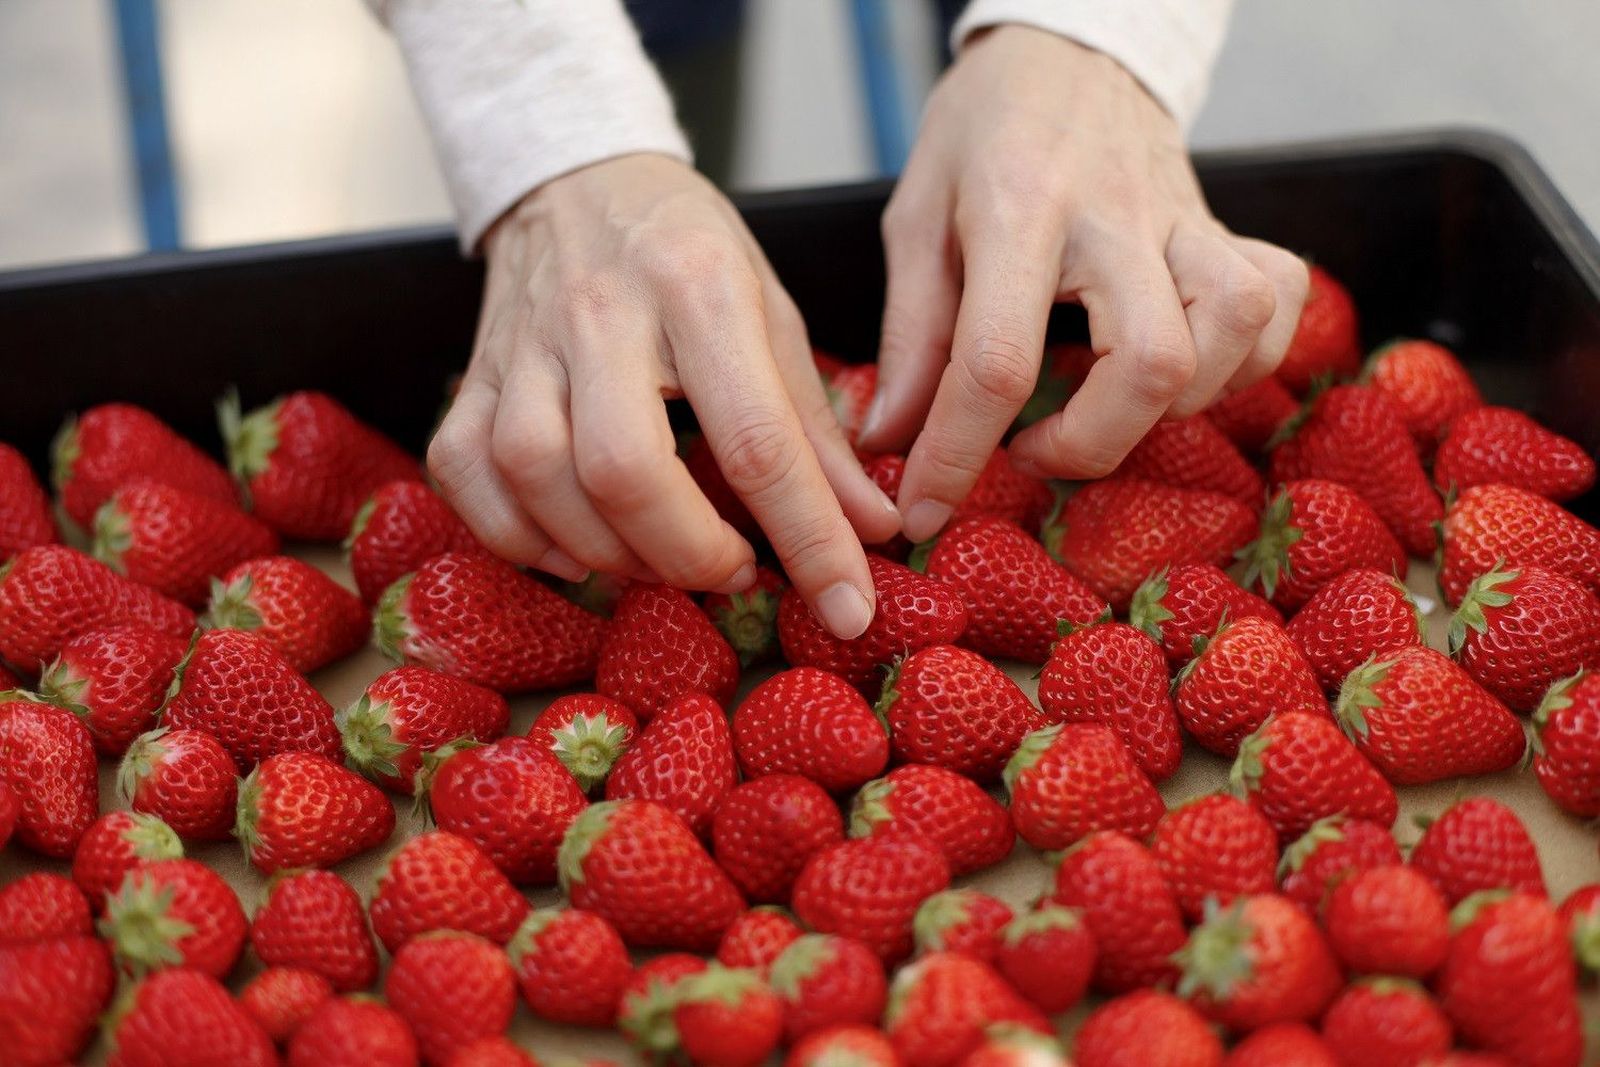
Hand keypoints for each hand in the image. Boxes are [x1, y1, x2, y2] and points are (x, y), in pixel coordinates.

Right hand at [428, 154, 899, 637]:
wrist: (576, 179)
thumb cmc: (687, 252)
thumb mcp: (772, 315)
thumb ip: (816, 429)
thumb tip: (870, 528)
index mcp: (700, 289)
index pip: (757, 439)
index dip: (809, 539)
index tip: (847, 606)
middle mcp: (601, 314)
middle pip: (626, 470)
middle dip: (690, 554)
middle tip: (735, 570)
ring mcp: (522, 346)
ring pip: (539, 478)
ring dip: (610, 553)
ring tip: (664, 560)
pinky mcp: (469, 375)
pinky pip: (466, 476)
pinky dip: (520, 537)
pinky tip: (577, 547)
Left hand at [857, 26, 1308, 540]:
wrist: (1068, 50)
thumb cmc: (983, 135)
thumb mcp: (916, 220)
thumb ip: (910, 337)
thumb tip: (889, 442)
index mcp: (1016, 211)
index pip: (997, 360)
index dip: (958, 454)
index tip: (927, 508)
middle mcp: (1114, 217)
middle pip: (1149, 363)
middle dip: (1090, 444)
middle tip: (1030, 450)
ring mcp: (1186, 219)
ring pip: (1232, 333)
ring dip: (1175, 404)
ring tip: (1106, 409)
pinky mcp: (1226, 226)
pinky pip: (1278, 302)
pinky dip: (1245, 359)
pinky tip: (1184, 370)